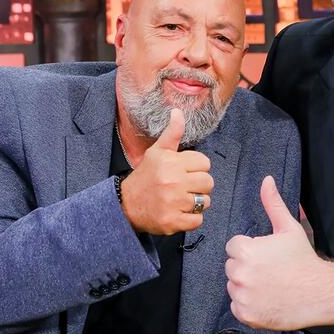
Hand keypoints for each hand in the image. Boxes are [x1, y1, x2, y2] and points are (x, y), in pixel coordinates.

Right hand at [120, 109, 213, 234]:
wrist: (125, 205)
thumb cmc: (145, 176)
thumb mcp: (156, 152)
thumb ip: (172, 133)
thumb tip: (178, 111)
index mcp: (171, 163)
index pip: (205, 163)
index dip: (197, 168)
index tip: (185, 172)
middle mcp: (173, 182)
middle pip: (208, 182)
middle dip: (199, 185)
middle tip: (184, 187)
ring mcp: (173, 203)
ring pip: (205, 202)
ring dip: (196, 203)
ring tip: (181, 200)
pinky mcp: (173, 222)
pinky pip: (198, 220)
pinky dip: (191, 218)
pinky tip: (179, 212)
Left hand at [225, 176, 333, 329]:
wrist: (320, 292)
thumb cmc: (304, 259)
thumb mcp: (289, 228)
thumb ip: (273, 203)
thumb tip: (266, 180)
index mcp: (246, 251)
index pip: (234, 246)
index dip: (251, 249)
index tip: (267, 255)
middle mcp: (240, 274)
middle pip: (232, 266)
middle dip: (247, 266)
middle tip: (269, 270)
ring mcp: (243, 296)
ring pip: (234, 285)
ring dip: (246, 285)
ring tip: (269, 284)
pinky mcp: (246, 315)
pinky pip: (237, 305)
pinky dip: (248, 304)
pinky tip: (267, 298)